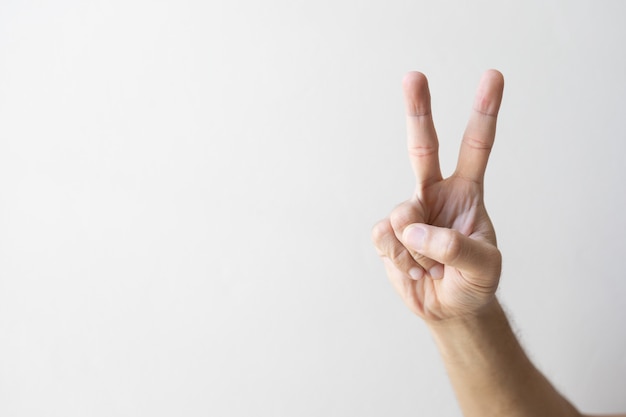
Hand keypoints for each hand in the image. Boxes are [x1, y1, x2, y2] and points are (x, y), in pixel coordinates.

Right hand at [372, 70, 504, 321]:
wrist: (447, 309)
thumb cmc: (473, 282)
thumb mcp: (484, 268)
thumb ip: (456, 247)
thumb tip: (413, 228)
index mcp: (466, 193)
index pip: (476, 147)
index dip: (484, 113)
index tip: (492, 76)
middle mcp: (434, 194)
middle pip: (422, 147)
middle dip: (418, 111)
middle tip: (413, 76)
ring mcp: (408, 212)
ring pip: (401, 213)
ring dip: (418, 248)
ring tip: (431, 265)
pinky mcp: (387, 234)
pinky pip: (384, 236)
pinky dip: (400, 258)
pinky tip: (411, 267)